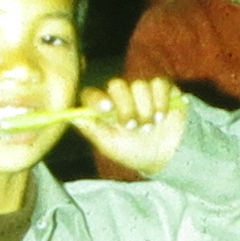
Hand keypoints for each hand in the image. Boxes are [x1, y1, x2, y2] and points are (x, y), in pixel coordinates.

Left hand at [69, 73, 194, 174]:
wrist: (166, 156)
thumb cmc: (133, 152)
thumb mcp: (111, 145)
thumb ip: (93, 130)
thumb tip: (73, 117)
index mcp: (104, 109)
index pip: (92, 95)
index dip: (97, 98)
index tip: (107, 108)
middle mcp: (120, 96)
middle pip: (116, 85)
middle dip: (126, 106)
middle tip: (134, 126)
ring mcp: (141, 90)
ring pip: (139, 85)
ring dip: (145, 109)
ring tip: (150, 126)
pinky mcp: (162, 88)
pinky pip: (159, 83)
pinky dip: (161, 100)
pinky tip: (162, 115)